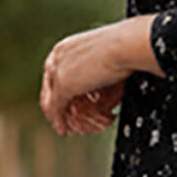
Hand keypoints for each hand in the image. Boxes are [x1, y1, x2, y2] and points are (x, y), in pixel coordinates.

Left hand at [40, 17, 160, 136]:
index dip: (59, 92)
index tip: (68, 104)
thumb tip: (112, 79)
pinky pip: (56, 108)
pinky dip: (59, 121)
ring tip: (66, 129)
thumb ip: (101, 68)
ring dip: (57, 117)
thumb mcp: (108, 57)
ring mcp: (58, 70)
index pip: (55, 73)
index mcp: (66, 47)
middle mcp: (57, 56)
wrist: (127, 45)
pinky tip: (65, 130)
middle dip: (55, 107)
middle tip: (64, 121)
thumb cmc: (126, 48)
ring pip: (49, 100)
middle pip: (49, 88)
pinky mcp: (63, 85)